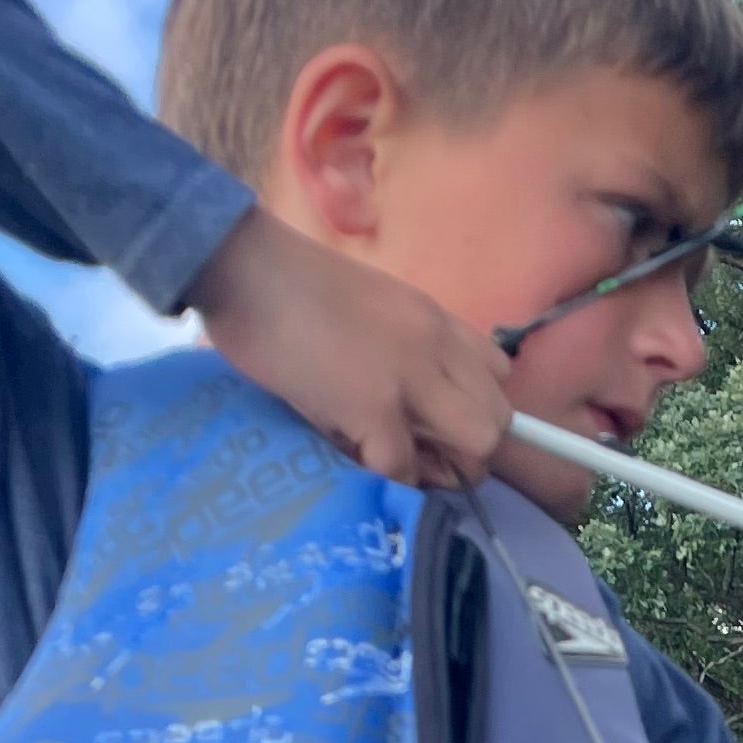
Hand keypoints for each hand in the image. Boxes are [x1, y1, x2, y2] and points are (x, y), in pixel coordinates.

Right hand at [191, 207, 514, 487]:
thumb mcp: (367, 306)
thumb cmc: (286, 287)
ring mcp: (410, 376)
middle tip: (420, 457)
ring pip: (476, 445)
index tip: (442, 426)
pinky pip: (404, 467)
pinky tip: (355, 461)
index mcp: (434, 318)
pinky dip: (384, 477)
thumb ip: (400, 347)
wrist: (242, 265)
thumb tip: (409, 410)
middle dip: (467, 452)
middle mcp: (436, 345)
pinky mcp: (373, 406)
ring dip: (437, 469)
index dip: (474, 409)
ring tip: (390, 462)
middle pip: (498, 420)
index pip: (500, 374)